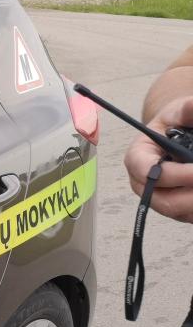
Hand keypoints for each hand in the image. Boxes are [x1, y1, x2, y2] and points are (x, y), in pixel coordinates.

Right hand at [124, 96, 192, 221]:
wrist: (180, 136)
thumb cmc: (175, 123)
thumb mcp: (179, 111)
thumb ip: (188, 109)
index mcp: (138, 158)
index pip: (146, 172)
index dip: (175, 175)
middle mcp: (144, 183)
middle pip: (165, 201)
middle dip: (191, 196)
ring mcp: (160, 199)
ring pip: (179, 212)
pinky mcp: (178, 209)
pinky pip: (189, 216)